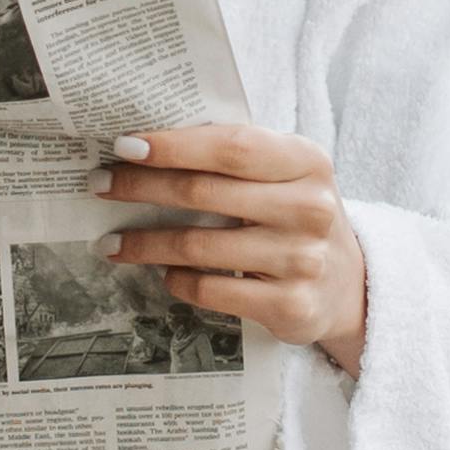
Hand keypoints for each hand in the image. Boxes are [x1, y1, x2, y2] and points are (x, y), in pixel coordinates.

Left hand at [100, 121, 367, 374]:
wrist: (349, 285)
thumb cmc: (296, 216)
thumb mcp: (286, 175)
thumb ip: (236, 156)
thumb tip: (148, 144)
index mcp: (308, 162)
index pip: (231, 146)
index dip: (173, 145)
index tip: (124, 145)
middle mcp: (310, 208)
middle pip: (205, 193)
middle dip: (142, 187)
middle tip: (100, 185)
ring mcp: (302, 260)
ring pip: (199, 246)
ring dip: (144, 243)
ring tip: (112, 243)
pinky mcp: (290, 306)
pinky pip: (211, 291)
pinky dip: (177, 281)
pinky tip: (163, 274)